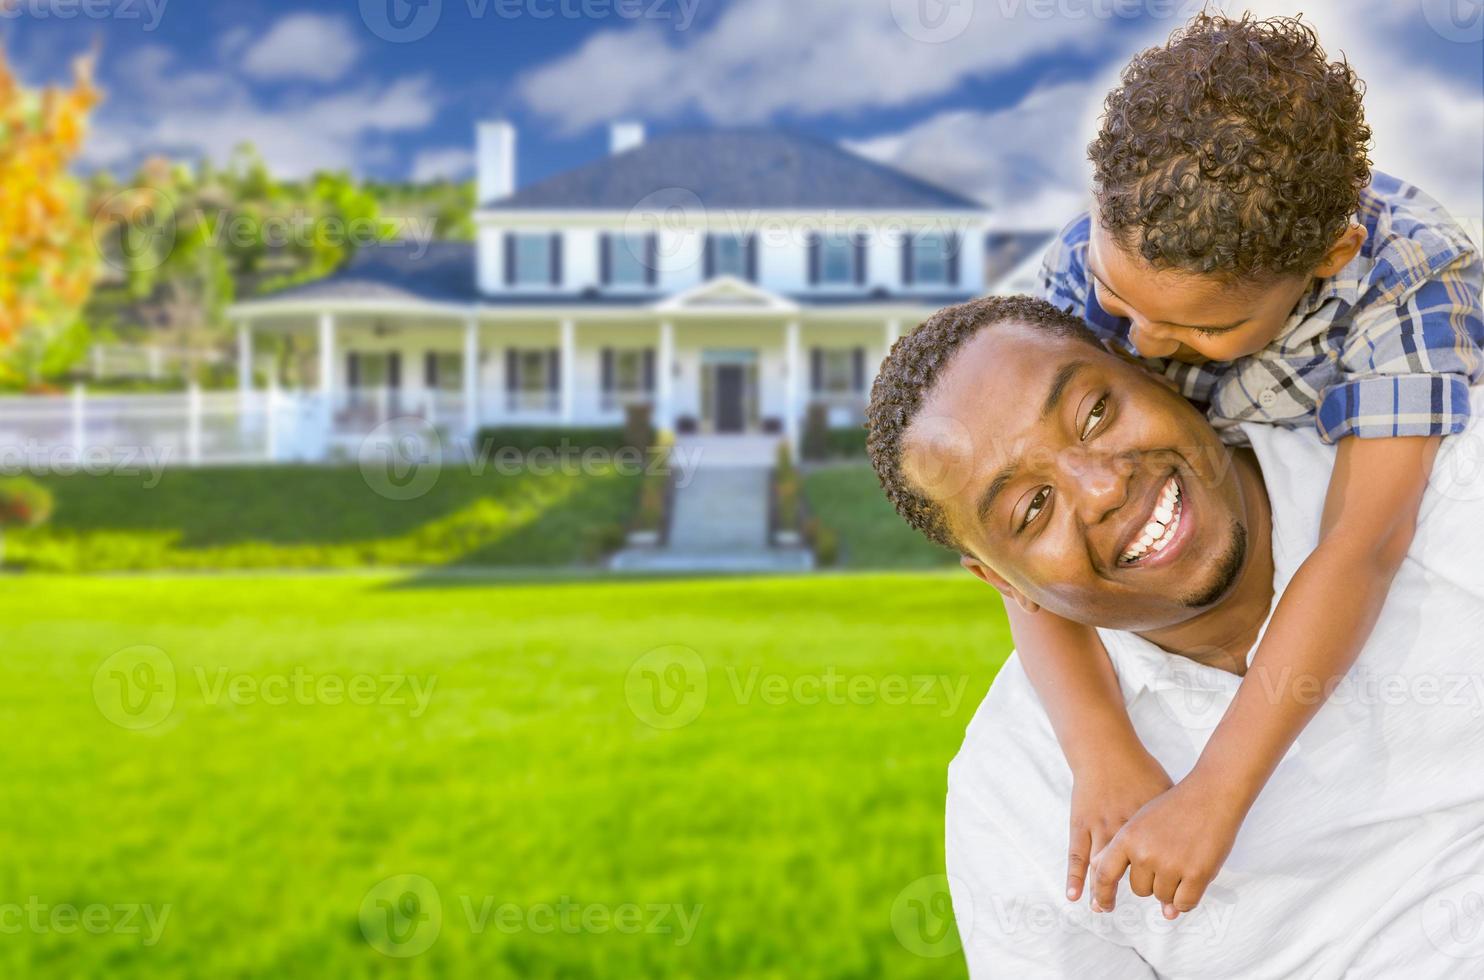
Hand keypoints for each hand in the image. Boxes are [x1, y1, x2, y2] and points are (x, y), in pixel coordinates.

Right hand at [1065, 745, 1170, 902]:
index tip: (1172, 905)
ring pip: (1103, 871)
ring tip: (1104, 908)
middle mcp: (1125, 832)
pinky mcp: (1081, 824)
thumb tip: (1193, 834)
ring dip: (1103, 893)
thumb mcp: (1166, 793)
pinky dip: (1075, 877)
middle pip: (1135, 874)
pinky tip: (1074, 895)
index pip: (1163, 866)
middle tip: (1148, 908)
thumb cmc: (1140, 770)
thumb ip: (1175, 818)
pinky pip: (1077, 856)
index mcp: (1150, 827)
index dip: (1169, 890)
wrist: (1107, 750)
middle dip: (1142, 894)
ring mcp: (1100, 829)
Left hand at [1088, 775, 1245, 918]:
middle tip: (1168, 859)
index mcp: (1127, 837)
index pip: (1104, 874)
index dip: (1102, 894)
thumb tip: (1122, 883)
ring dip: (1172, 887)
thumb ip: (1129, 854)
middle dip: (1152, 882)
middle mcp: (1144, 853)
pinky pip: (1184, 903)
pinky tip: (1193, 879)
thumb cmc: (1176, 807)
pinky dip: (1187, 898)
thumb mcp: (1141, 822)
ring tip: (1183, 859)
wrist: (1211, 793)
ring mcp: (1170, 864)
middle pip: (1139, 890)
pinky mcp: (1196, 874)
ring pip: (1162, 897)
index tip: (1103, 907)